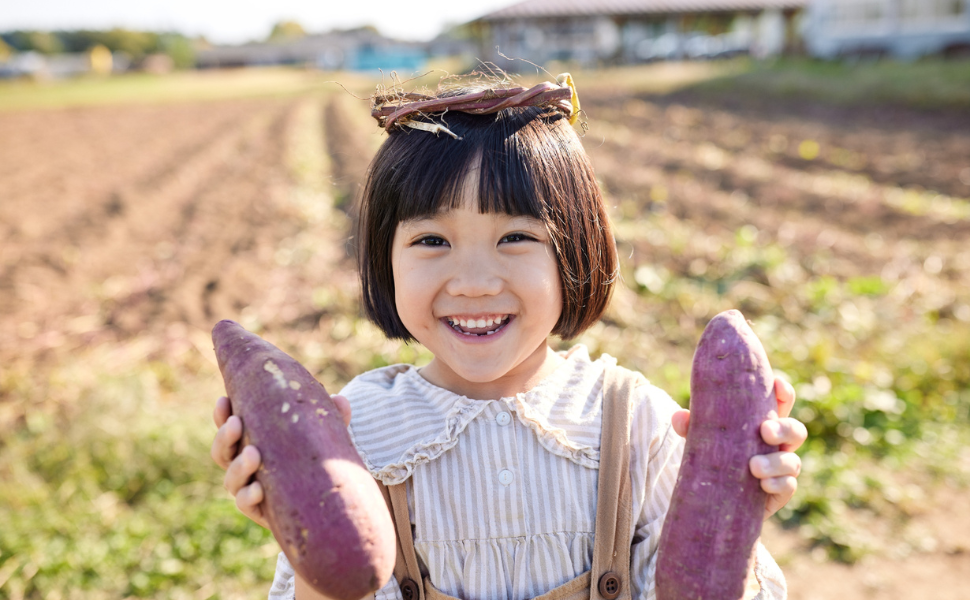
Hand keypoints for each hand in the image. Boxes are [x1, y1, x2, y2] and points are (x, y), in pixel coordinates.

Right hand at [210, 394, 352, 528]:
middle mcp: (245, 466)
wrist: (325, 503)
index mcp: (253, 441)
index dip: (222, 415)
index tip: (225, 400)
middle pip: (221, 452)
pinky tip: (258, 489)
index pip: (229, 427)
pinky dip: (248, 496)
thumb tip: (340, 400)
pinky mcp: (259, 511)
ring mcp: (249, 489)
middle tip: (237, 423)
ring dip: (238, 466)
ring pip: (230, 479)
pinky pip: (245, 504)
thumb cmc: (317, 459)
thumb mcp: (323, 436)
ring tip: (253, 454)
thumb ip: (331, 418)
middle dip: (225, 437)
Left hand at [671, 377, 806, 520]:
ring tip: (753, 466)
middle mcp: (778, 445)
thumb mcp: (702, 441)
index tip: (777, 384)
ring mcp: (782, 468)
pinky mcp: (781, 491)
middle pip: (795, 430)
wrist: (716, 499)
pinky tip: (763, 484)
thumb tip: (680, 416)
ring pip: (792, 461)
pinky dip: (777, 484)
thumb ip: (692, 428)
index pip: (781, 404)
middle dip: (783, 428)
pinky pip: (788, 486)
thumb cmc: (714, 459)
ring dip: (775, 462)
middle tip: (764, 430)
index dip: (784, 393)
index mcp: (763, 424)